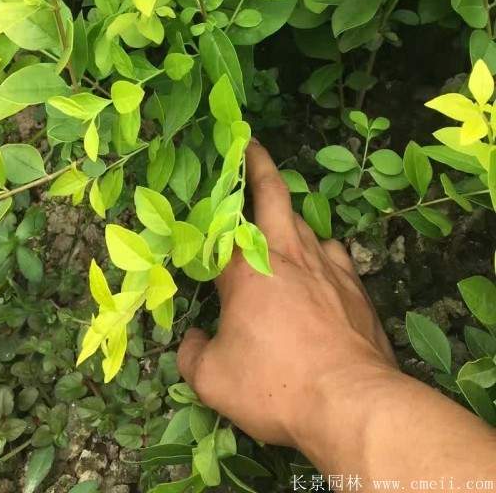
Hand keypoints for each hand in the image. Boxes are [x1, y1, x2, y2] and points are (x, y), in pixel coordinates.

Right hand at [177, 140, 397, 451]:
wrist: (351, 402)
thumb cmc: (275, 385)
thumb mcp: (214, 380)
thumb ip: (193, 354)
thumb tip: (193, 339)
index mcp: (247, 270)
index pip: (222, 223)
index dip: (213, 200)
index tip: (208, 179)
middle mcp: (288, 256)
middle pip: (275, 195)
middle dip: (261, 165)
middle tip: (252, 146)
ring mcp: (327, 268)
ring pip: (306, 224)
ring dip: (290, 218)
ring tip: (281, 224)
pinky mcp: (356, 288)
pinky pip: (334, 255)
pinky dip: (321, 252)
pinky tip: (320, 266)